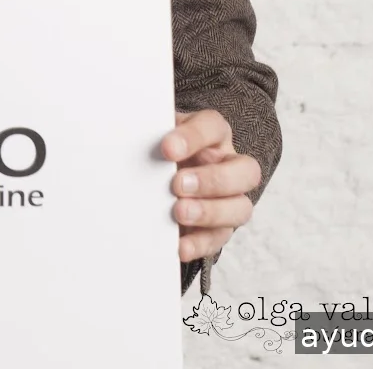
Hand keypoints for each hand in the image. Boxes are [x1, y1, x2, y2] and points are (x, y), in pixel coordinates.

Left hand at [161, 109, 260, 263]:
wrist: (153, 177)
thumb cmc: (156, 151)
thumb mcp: (153, 136)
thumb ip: (149, 134)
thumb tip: (127, 132)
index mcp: (212, 135)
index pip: (213, 127)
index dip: (194, 137)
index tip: (166, 148)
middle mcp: (228, 165)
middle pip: (245, 171)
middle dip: (212, 179)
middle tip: (178, 185)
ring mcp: (229, 199)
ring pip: (241, 208)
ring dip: (210, 212)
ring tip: (179, 213)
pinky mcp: (219, 228)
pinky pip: (219, 239)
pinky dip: (199, 243)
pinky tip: (179, 245)